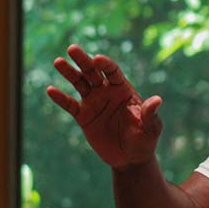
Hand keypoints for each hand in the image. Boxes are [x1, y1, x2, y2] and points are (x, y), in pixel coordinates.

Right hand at [46, 45, 162, 168]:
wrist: (130, 158)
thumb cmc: (144, 140)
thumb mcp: (150, 128)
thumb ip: (149, 114)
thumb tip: (157, 100)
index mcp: (123, 89)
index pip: (113, 71)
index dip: (105, 64)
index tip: (97, 59)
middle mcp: (107, 92)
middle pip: (93, 72)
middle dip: (83, 60)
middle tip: (72, 48)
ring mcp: (94, 103)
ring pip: (79, 83)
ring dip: (69, 73)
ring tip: (58, 61)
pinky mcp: (84, 117)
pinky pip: (70, 105)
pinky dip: (61, 98)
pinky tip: (50, 90)